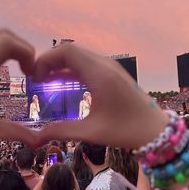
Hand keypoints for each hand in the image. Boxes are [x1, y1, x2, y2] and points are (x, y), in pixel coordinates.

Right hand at [34, 44, 167, 148]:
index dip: (47, 59)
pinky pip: (87, 64)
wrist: (155, 129)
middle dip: (50, 61)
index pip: (67, 51)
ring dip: (61, 65)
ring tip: (44, 79)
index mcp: (99, 74)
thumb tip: (37, 137)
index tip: (34, 76)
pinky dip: (72, 70)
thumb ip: (62, 131)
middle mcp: (105, 64)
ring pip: (80, 56)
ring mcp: (110, 67)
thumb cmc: (126, 130)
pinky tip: (62, 82)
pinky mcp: (112, 73)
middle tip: (36, 78)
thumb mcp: (92, 131)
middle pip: (72, 51)